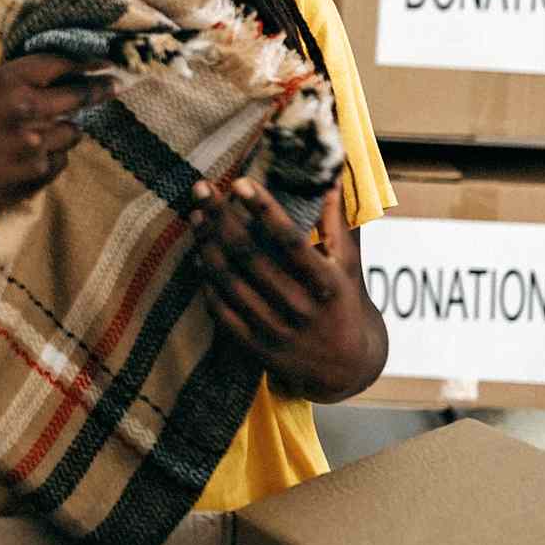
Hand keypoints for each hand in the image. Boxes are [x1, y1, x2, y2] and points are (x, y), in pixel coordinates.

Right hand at [0, 54, 113, 222]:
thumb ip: (2, 73)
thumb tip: (35, 68)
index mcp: (8, 83)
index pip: (59, 65)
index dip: (85, 62)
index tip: (104, 62)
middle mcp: (27, 110)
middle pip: (79, 96)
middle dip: (98, 90)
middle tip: (112, 86)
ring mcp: (36, 144)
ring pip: (74, 131)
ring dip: (66, 129)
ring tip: (46, 133)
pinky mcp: (39, 173)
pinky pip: (62, 159)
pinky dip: (53, 156)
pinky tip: (32, 157)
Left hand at [189, 179, 386, 402]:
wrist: (346, 368)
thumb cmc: (344, 302)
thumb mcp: (348, 264)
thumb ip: (335, 222)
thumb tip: (329, 176)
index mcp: (327, 283)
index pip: (291, 241)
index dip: (264, 211)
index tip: (240, 182)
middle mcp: (301, 308)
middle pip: (251, 256)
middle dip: (221, 218)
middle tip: (201, 189)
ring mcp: (276, 330)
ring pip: (230, 281)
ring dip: (207, 245)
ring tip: (196, 215)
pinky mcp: (256, 348)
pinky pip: (222, 311)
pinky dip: (207, 282)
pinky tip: (199, 256)